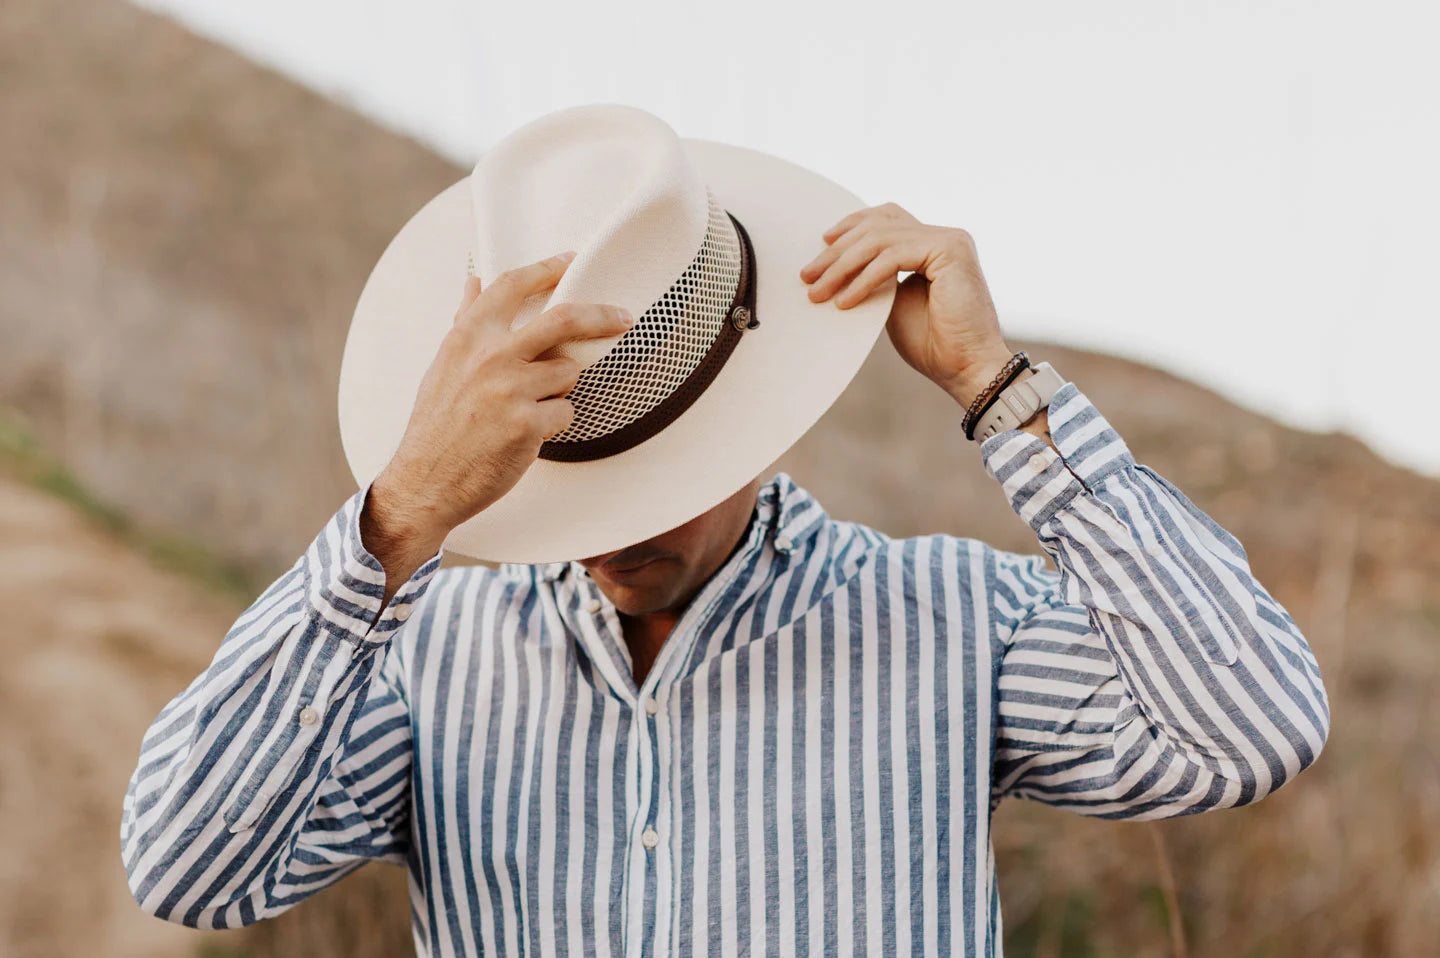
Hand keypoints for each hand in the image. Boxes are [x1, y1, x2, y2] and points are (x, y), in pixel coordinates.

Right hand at [366, 251, 635, 555]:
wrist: (425, 481)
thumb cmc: (437, 426)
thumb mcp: (444, 365)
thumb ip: (466, 321)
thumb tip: (474, 281)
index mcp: (467, 338)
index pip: (511, 286)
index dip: (546, 268)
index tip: (570, 260)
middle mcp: (490, 357)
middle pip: (564, 320)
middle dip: (601, 316)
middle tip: (623, 317)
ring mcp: (511, 390)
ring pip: (567, 373)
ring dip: (558, 389)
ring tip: (526, 408)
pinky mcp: (528, 425)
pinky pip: (565, 411)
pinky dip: (553, 422)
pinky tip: (525, 434)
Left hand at [799, 202, 1015, 406]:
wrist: (966, 368)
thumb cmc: (933, 344)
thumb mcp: (893, 303)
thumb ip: (876, 278)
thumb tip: (838, 267)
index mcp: (933, 244)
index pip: (887, 218)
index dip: (852, 225)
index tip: (821, 245)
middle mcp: (944, 236)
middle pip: (878, 225)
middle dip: (837, 251)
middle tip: (807, 276)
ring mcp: (950, 240)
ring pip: (879, 240)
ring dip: (842, 267)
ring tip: (818, 292)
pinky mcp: (950, 250)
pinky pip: (891, 257)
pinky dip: (863, 279)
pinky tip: (844, 301)